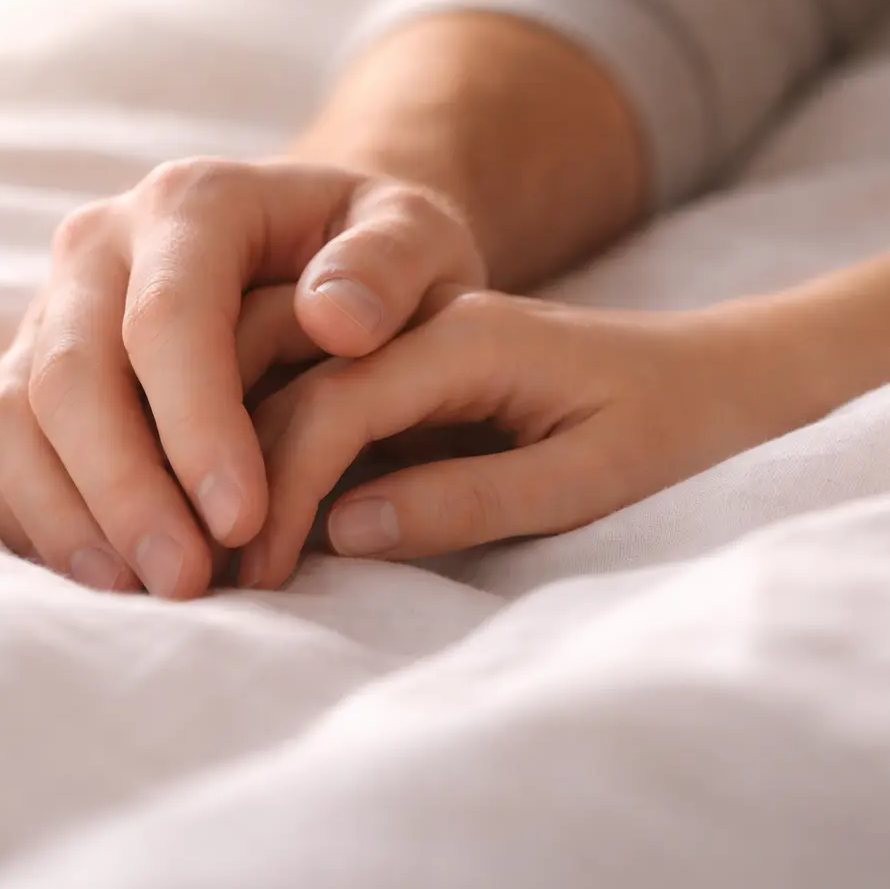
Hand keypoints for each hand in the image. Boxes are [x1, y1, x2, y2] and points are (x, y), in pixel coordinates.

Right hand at [0, 158, 484, 597]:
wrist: (319, 258)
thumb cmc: (375, 262)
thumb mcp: (418, 238)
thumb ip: (391, 263)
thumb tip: (335, 320)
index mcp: (191, 205)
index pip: (169, 317)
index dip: (195, 424)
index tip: (243, 519)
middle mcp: (101, 247)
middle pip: (73, 372)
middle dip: (125, 488)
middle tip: (186, 584)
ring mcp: (53, 309)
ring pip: (16, 416)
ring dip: (69, 515)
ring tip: (138, 595)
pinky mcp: (30, 372)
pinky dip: (38, 519)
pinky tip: (101, 578)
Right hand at [238, 288, 810, 587]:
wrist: (702, 373)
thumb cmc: (664, 425)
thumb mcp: (592, 477)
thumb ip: (473, 496)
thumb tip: (347, 528)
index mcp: (464, 330)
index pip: (336, 396)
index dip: (282, 484)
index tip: (255, 570)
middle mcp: (411, 316)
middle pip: (274, 374)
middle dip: (218, 465)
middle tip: (195, 572)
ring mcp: (389, 332)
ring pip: (260, 375)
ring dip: (213, 452)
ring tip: (187, 547)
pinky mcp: (381, 363)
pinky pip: (286, 394)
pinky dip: (242, 449)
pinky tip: (215, 510)